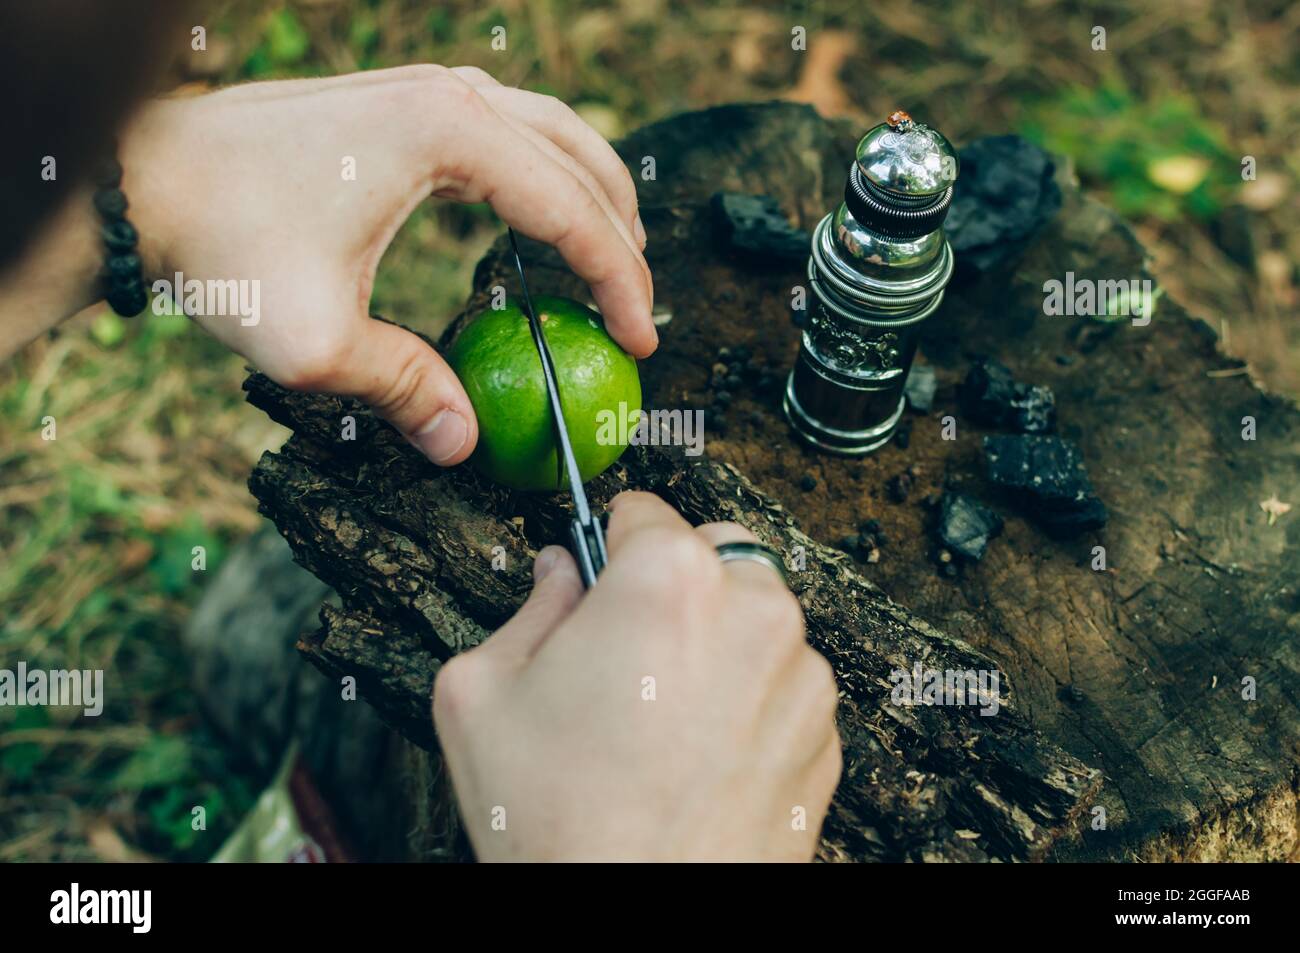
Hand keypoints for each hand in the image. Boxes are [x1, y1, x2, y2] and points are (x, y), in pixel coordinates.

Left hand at [119, 66, 654, 463]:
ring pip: (548, 129)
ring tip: (615, 253)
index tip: (640, 342)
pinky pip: (505, 127)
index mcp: (447, 133)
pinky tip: (536, 213)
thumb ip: (402, 390)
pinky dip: (543, 171)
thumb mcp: (316, 342)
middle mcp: (447, 94)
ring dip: (591, 189)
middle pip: (579, 156)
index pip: (570, 209)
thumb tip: (463, 444)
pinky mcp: (398, 102)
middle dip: (622, 233)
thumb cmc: (224, 244)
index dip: (618, 282)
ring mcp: (423, 87)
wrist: (142, 177)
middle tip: (637, 307)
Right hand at [432, 491, 840, 861]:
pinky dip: (751, 699)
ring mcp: (801, 675)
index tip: (598, 581)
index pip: (642, 510)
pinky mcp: (825, 735)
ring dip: (718, 641)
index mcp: (668, 579)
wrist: (634, 924)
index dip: (607, 547)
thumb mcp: (482, 694)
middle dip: (673, 585)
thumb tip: (559, 574)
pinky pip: (785, 685)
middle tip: (626, 653)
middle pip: (713, 554)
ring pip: (756, 618)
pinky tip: (700, 754)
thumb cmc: (556, 820)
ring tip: (661, 718)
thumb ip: (527, 606)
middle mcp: (753, 610)